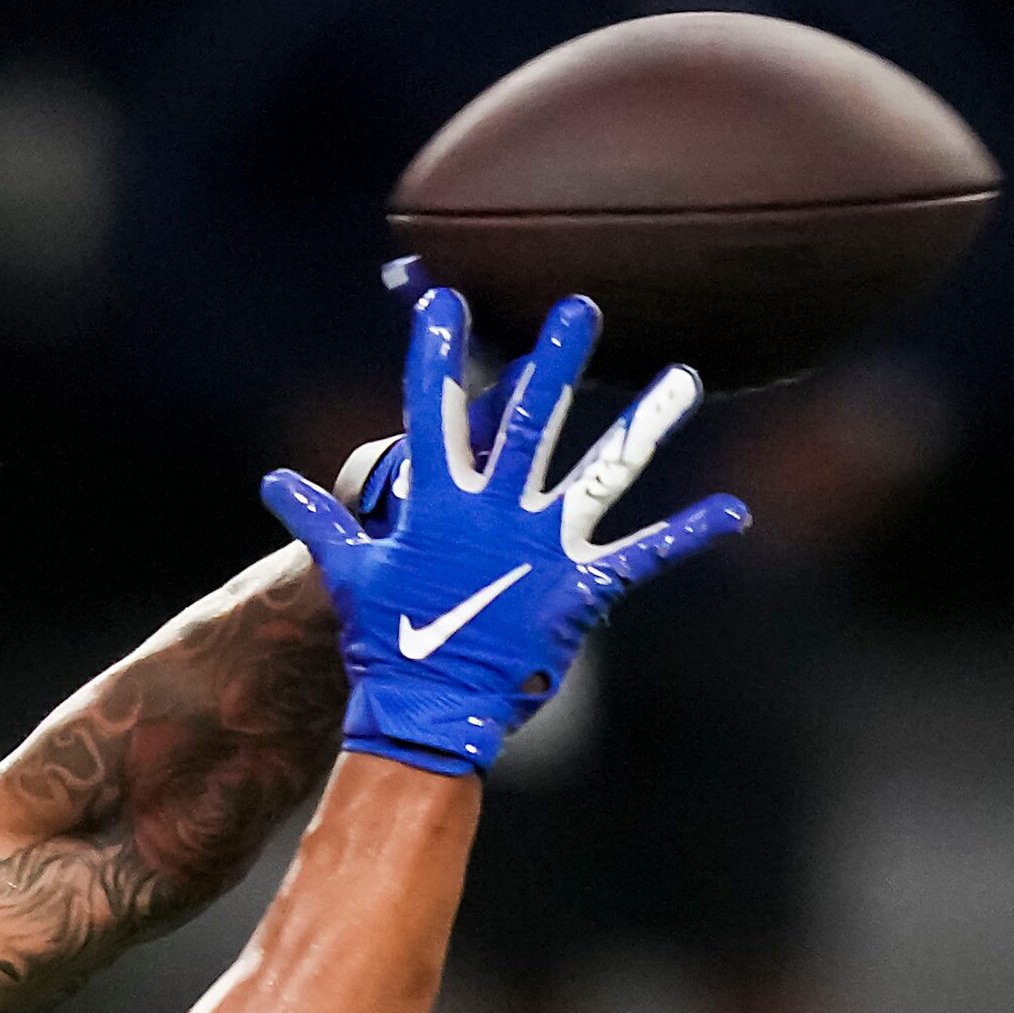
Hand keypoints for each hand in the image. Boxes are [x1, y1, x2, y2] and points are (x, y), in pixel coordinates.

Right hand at [262, 288, 748, 775]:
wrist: (422, 712)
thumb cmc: (384, 642)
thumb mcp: (349, 574)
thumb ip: (322, 521)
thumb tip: (275, 483)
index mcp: (435, 503)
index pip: (433, 412)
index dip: (438, 355)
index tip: (448, 300)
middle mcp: (493, 513)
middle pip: (529, 424)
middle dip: (554, 364)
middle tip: (582, 307)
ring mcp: (540, 548)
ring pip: (601, 473)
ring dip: (645, 425)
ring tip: (685, 377)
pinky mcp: (578, 590)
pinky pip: (644, 555)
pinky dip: (691, 533)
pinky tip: (737, 510)